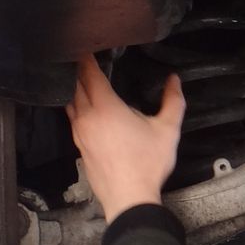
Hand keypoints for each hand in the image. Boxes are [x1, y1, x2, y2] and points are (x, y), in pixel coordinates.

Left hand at [65, 56, 184, 223]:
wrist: (129, 199)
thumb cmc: (148, 163)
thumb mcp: (168, 130)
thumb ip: (173, 101)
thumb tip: (174, 80)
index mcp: (106, 107)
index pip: (89, 74)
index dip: (85, 58)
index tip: (84, 46)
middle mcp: (87, 117)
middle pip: (75, 86)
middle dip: (77, 70)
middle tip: (81, 57)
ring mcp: (80, 134)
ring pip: (70, 104)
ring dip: (74, 90)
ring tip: (80, 79)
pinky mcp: (79, 147)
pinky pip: (73, 120)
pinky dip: (75, 108)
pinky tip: (85, 109)